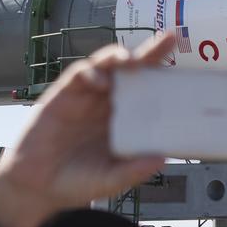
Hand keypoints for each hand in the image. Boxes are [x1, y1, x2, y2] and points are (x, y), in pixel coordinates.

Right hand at [0, 33, 174, 226]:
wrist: (38, 187)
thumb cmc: (78, 181)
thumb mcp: (111, 180)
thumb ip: (133, 170)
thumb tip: (162, 159)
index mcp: (125, 120)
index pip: (149, 92)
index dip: (166, 78)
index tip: (188, 71)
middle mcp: (108, 104)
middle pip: (131, 71)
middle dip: (149, 53)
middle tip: (168, 40)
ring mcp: (86, 98)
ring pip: (105, 66)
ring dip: (118, 57)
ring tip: (131, 60)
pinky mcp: (61, 97)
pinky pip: (78, 76)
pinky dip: (90, 73)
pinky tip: (99, 81)